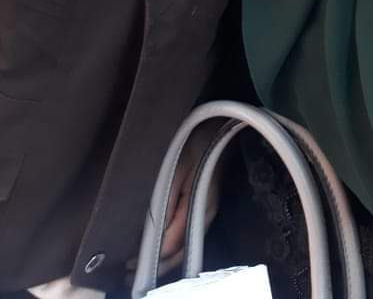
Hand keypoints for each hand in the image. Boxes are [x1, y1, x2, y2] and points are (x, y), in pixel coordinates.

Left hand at [126, 122, 221, 279]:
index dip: (148, 258)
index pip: (170, 245)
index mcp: (198, 209)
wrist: (217, 128)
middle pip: (179, 253)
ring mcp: (206, 214)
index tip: (127, 265)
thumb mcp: (175, 170)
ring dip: (162, 260)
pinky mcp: (204, 209)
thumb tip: (153, 239)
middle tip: (127, 273)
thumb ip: (165, 205)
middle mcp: (204, 217)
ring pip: (183, 248)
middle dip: (154, 267)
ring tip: (137, 266)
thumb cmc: (194, 144)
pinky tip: (156, 248)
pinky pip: (186, 236)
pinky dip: (170, 248)